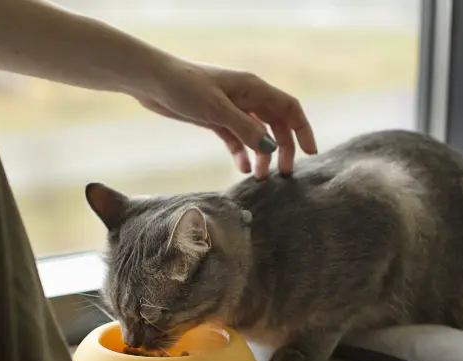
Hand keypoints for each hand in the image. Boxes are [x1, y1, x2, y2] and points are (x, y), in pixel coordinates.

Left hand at [136, 59, 317, 179]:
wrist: (152, 82)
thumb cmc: (185, 87)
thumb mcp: (218, 110)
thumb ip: (246, 129)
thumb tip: (271, 148)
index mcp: (253, 88)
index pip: (288, 108)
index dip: (303, 129)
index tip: (310, 153)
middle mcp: (246, 97)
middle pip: (275, 124)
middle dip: (282, 148)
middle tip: (282, 174)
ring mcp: (231, 108)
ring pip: (256, 134)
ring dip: (260, 154)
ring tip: (258, 177)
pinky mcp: (214, 119)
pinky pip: (235, 138)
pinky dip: (240, 153)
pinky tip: (240, 168)